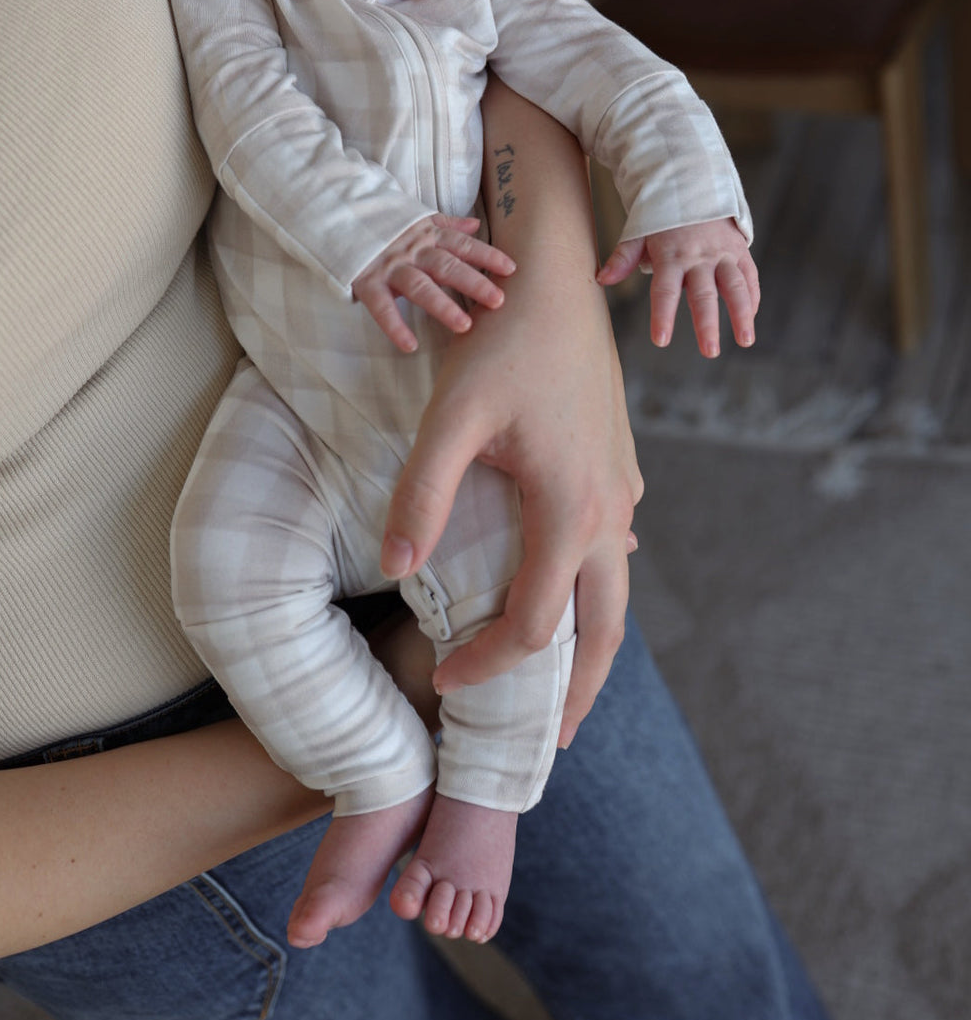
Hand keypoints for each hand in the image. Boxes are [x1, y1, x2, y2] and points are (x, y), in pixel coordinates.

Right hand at [352, 214, 515, 352]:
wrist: (339, 216)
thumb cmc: (386, 225)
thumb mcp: (417, 219)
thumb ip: (447, 225)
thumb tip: (476, 224)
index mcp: (427, 236)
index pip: (462, 245)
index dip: (486, 256)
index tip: (511, 269)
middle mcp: (412, 251)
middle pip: (447, 266)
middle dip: (474, 283)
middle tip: (498, 301)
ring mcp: (389, 266)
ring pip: (420, 287)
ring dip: (443, 306)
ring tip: (464, 326)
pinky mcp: (367, 282)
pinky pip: (382, 307)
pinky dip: (395, 326)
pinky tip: (409, 345)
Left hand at [380, 246, 642, 747]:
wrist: (555, 280)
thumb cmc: (502, 341)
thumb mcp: (452, 415)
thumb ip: (422, 493)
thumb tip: (398, 569)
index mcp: (572, 508)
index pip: (536, 622)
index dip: (491, 665)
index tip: (445, 678)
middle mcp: (611, 510)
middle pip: (606, 629)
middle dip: (577, 689)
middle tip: (549, 739)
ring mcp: (622, 490)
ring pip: (619, 591)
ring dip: (592, 642)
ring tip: (562, 683)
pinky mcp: (619, 468)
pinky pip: (616, 550)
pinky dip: (597, 592)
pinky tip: (572, 592)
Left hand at [597, 218, 758, 357]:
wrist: (692, 182)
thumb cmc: (661, 215)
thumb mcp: (638, 232)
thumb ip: (623, 258)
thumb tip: (601, 279)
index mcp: (671, 255)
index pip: (665, 291)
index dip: (663, 316)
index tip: (661, 340)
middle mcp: (698, 256)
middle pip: (704, 294)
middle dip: (707, 325)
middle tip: (709, 352)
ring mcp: (722, 253)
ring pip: (736, 286)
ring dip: (742, 314)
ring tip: (745, 341)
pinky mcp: (739, 249)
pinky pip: (750, 276)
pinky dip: (752, 297)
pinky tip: (750, 318)